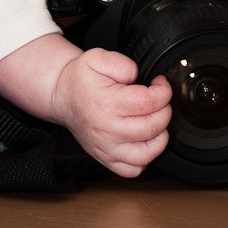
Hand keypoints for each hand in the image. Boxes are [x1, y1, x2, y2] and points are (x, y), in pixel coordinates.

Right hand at [51, 47, 172, 177]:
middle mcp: (107, 130)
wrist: (63, 96)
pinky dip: (145, 158)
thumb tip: (137, 75)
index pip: (148, 102)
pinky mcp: (106, 159)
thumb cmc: (80, 79)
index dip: (163, 91)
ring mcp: (106, 148)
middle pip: (151, 127)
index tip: (160, 84)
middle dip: (164, 110)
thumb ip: (121, 63)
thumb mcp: (97, 57)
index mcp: (106, 103)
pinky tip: (144, 140)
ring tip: (156, 120)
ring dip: (159, 136)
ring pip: (146, 154)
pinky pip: (132, 170)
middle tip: (160, 99)